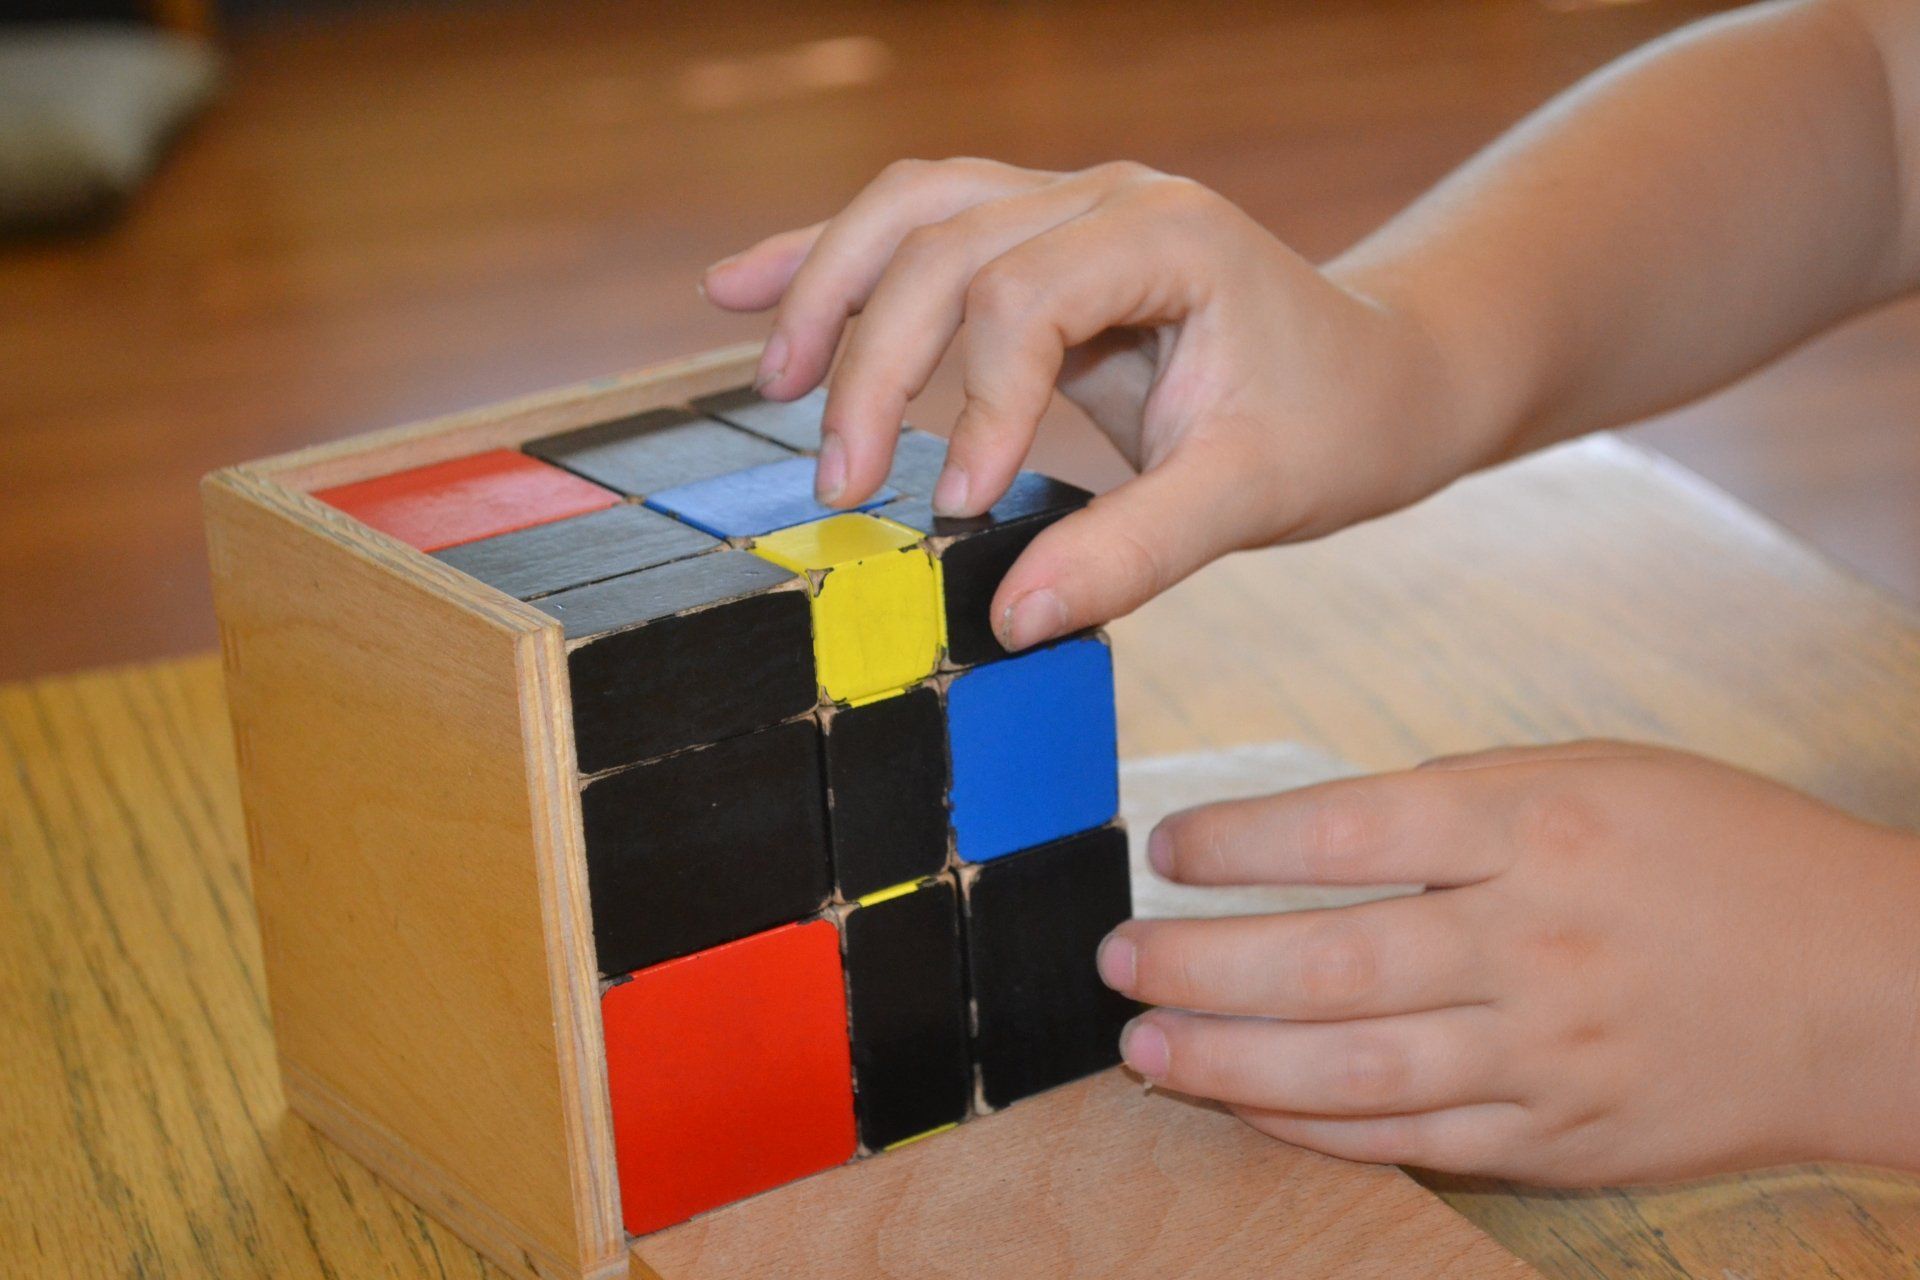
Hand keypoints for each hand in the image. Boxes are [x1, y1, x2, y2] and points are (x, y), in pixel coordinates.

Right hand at [702, 158, 1476, 650]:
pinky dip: (831, 259)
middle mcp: (1107, 197)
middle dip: (874, 362)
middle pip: (944, 244)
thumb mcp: (1254, 496)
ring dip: (829, 289)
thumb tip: (1010, 618)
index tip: (958, 508)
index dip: (976, 401)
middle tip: (840, 484)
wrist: (1384, 375)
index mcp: (1167, 236)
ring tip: (775, 387)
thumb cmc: (1337, 423)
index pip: (1025, 293)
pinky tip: (746, 288)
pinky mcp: (1039, 243)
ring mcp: (1068, 206)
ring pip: (912, 212)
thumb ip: (1136, 550)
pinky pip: (919, 226)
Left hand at [1098, 741, 1919, 1182]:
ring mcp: (1547, 1050)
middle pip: (1328, 960)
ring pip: (1353, 1066)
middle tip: (1116, 961)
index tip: (1165, 850)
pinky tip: (1244, 1105)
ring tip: (1142, 1048)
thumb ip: (1455, 803)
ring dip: (1228, 1063)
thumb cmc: (1719, 857)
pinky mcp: (1559, 1135)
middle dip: (1199, 965)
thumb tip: (1311, 839)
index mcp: (1537, 824)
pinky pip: (1410, 1137)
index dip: (1235, 843)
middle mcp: (1533, 939)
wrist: (1866, 987)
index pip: (1347, 830)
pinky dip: (1313, 1126)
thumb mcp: (1592, 778)